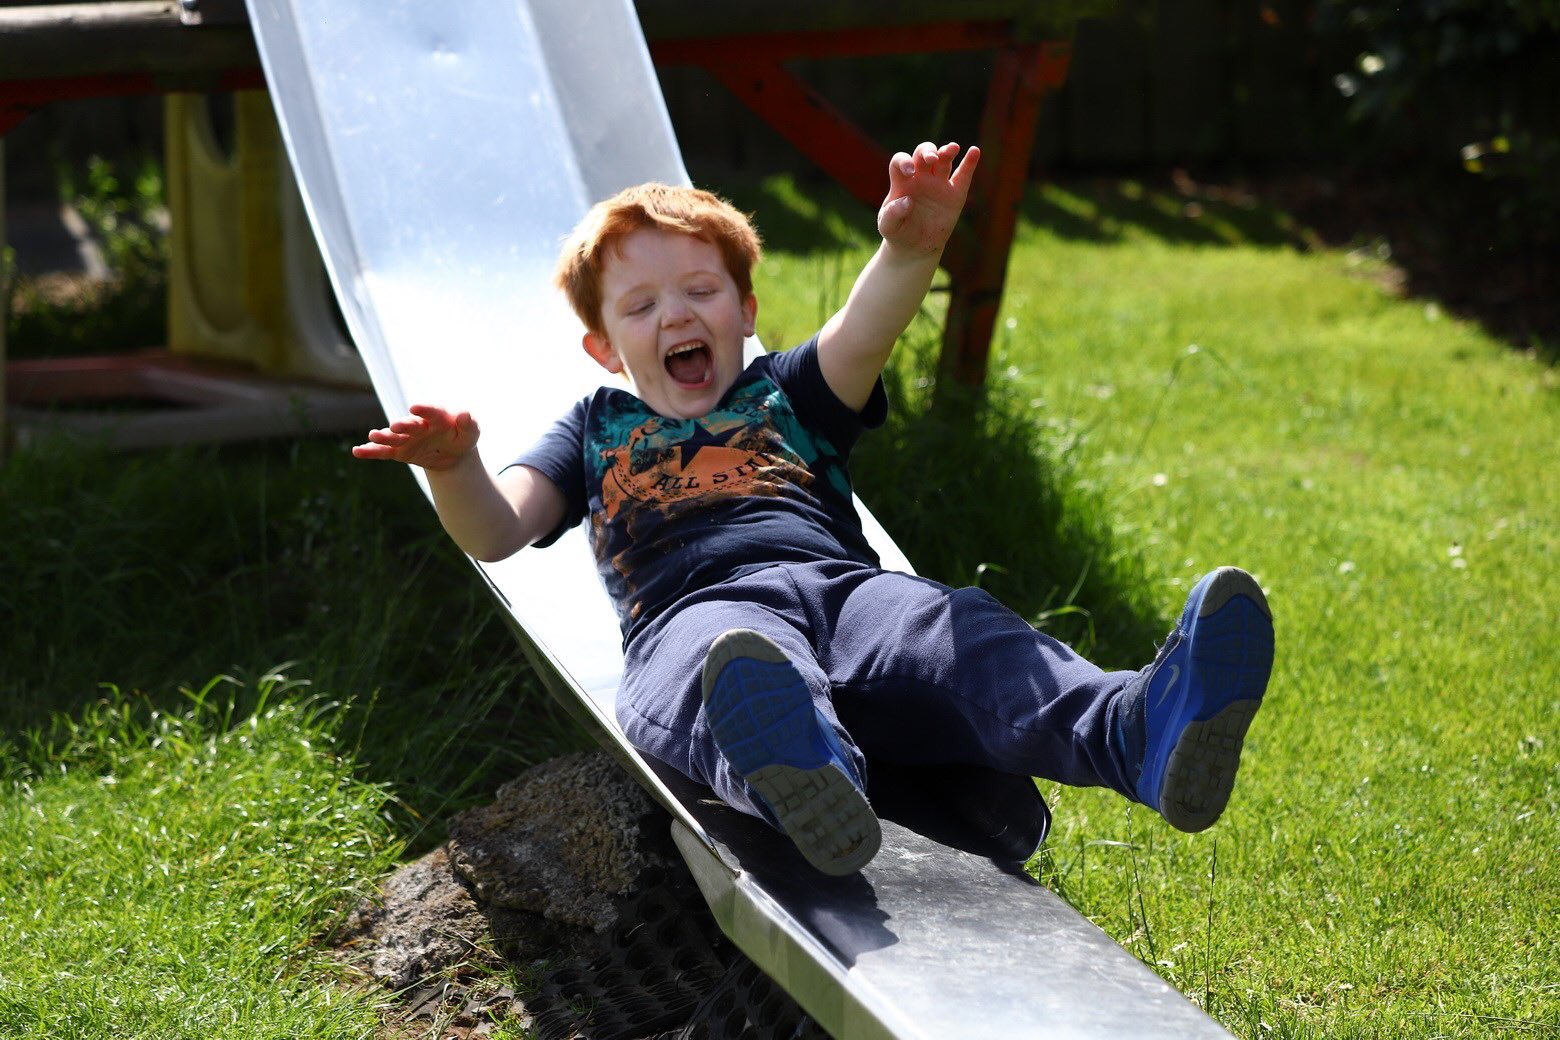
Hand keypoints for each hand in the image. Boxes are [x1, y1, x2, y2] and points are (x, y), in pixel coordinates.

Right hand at [352, 404, 479, 470]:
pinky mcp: (399, 451)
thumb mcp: (471, 434)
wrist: (452, 453)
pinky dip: (371, 451)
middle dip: (402, 425)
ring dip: (383, 436)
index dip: (424, 410)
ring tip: (373, 435)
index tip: (415, 407)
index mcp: (437, 417)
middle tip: (396, 426)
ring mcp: (407, 438)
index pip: (431, 412)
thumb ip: (469, 425)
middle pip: (409, 424)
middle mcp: (418, 425)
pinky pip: (383, 452)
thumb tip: (465, 414)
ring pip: (393, 437)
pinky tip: (357, 451)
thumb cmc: (462, 438)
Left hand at [877, 142, 979, 257]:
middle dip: (927, 151)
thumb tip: (907, 201)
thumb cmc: (898, 232)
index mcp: (902, 181)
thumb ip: (892, 214)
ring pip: (943, 160)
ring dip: (947, 151)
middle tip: (931, 159)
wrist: (915, 247)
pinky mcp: (955, 194)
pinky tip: (974, 151)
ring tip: (952, 148)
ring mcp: (938, 184)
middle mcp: (920, 177)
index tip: (909, 171)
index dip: (904, 161)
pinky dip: (970, 162)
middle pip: (923, 153)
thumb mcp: (888, 226)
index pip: (900, 160)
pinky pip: (963, 175)